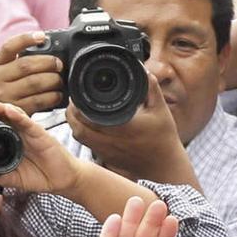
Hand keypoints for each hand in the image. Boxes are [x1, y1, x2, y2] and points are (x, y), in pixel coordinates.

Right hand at [0, 32, 63, 114]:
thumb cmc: (13, 87)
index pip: (9, 46)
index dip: (26, 39)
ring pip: (35, 82)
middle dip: (48, 63)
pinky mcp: (16, 110)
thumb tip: (47, 45)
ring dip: (53, 80)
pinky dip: (53, 96)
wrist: (2, 114)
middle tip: (59, 64)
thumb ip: (23, 59)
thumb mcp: (10, 71)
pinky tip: (57, 94)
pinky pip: (40, 100)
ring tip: (59, 80)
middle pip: (26, 65)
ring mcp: (4, 96)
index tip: (42, 36)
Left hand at [0, 88, 80, 195]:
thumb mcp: (14, 178)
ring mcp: (29, 131)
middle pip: (1, 113)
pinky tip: (8, 110)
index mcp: (11, 139)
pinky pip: (27, 122)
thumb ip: (0, 175)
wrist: (60, 180)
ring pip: (12, 113)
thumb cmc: (40, 175)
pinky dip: (18, 115)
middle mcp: (19, 131)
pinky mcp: (40, 133)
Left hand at [66, 74, 191, 184]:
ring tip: (78, 110)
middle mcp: (109, 141)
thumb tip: (144, 71)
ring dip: (74, 123)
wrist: (164, 165)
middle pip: (77, 127)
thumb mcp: (160, 109)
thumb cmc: (163, 139)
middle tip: (74, 100)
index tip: (77, 93)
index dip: (77, 104)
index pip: (88, 116)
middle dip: (71, 112)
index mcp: (120, 127)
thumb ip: (151, 89)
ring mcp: (106, 152)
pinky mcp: (107, 158)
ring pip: (79, 137)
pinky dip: (82, 133)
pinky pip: (87, 145)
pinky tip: (88, 125)